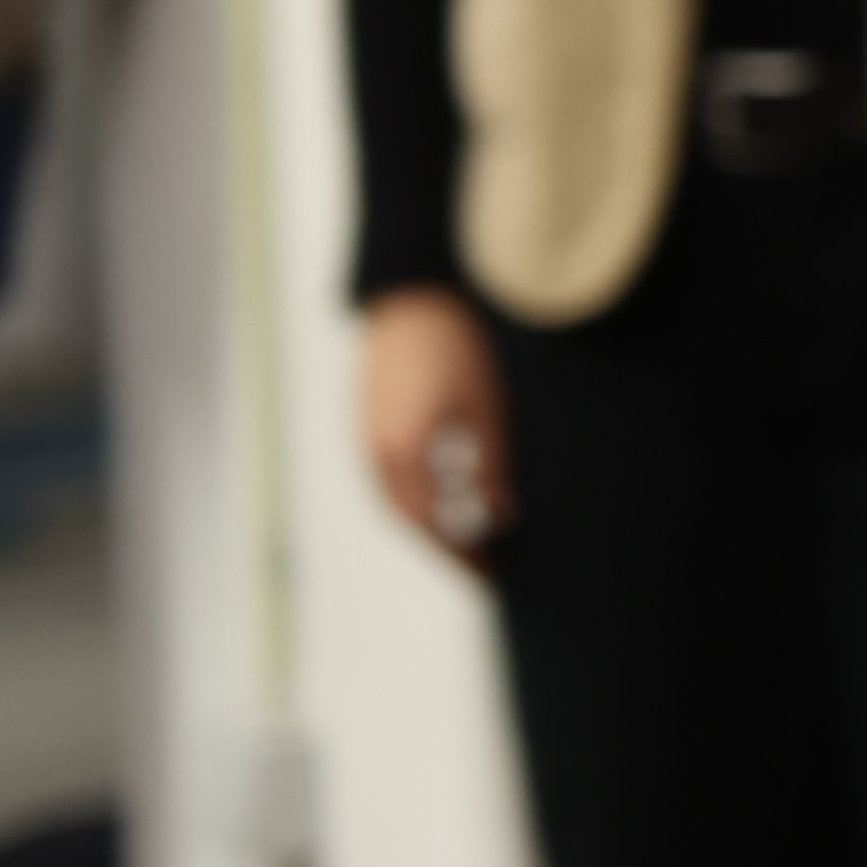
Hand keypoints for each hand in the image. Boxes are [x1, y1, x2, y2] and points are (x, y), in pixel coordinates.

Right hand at [358, 287, 512, 570]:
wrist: (413, 294)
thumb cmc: (456, 343)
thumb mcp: (485, 408)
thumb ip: (491, 466)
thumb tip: (501, 517)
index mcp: (403, 451)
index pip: (434, 524)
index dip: (463, 554)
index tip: (494, 573)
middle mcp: (375, 449)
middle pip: (409, 518)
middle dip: (445, 548)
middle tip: (483, 567)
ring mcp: (366, 433)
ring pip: (395, 498)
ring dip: (429, 524)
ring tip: (468, 539)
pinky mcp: (369, 418)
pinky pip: (389, 474)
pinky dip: (417, 495)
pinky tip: (447, 496)